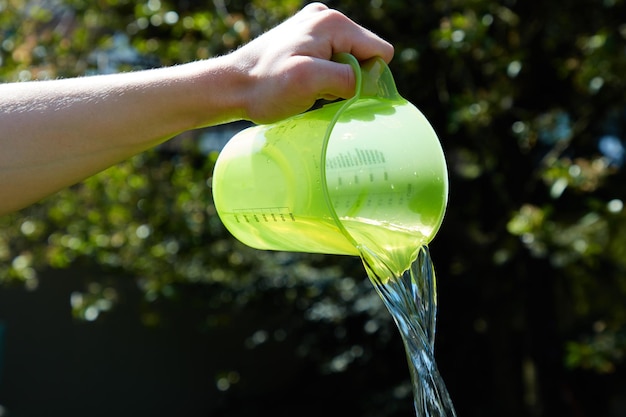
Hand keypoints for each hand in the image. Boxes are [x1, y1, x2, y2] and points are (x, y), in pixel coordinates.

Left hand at [227, 2, 393, 123]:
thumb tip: (370, 83)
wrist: (231, 86)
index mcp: (333, 22)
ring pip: (349, 59)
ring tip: (309, 87)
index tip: (341, 92)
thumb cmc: (266, 86)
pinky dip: (324, 76)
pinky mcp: (305, 39)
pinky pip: (332, 59)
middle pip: (365, 54)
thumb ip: (347, 78)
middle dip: (350, 78)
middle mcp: (326, 17)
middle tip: (320, 90)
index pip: (379, 51)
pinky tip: (304, 83)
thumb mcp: (310, 82)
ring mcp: (314, 26)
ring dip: (335, 80)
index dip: (369, 77)